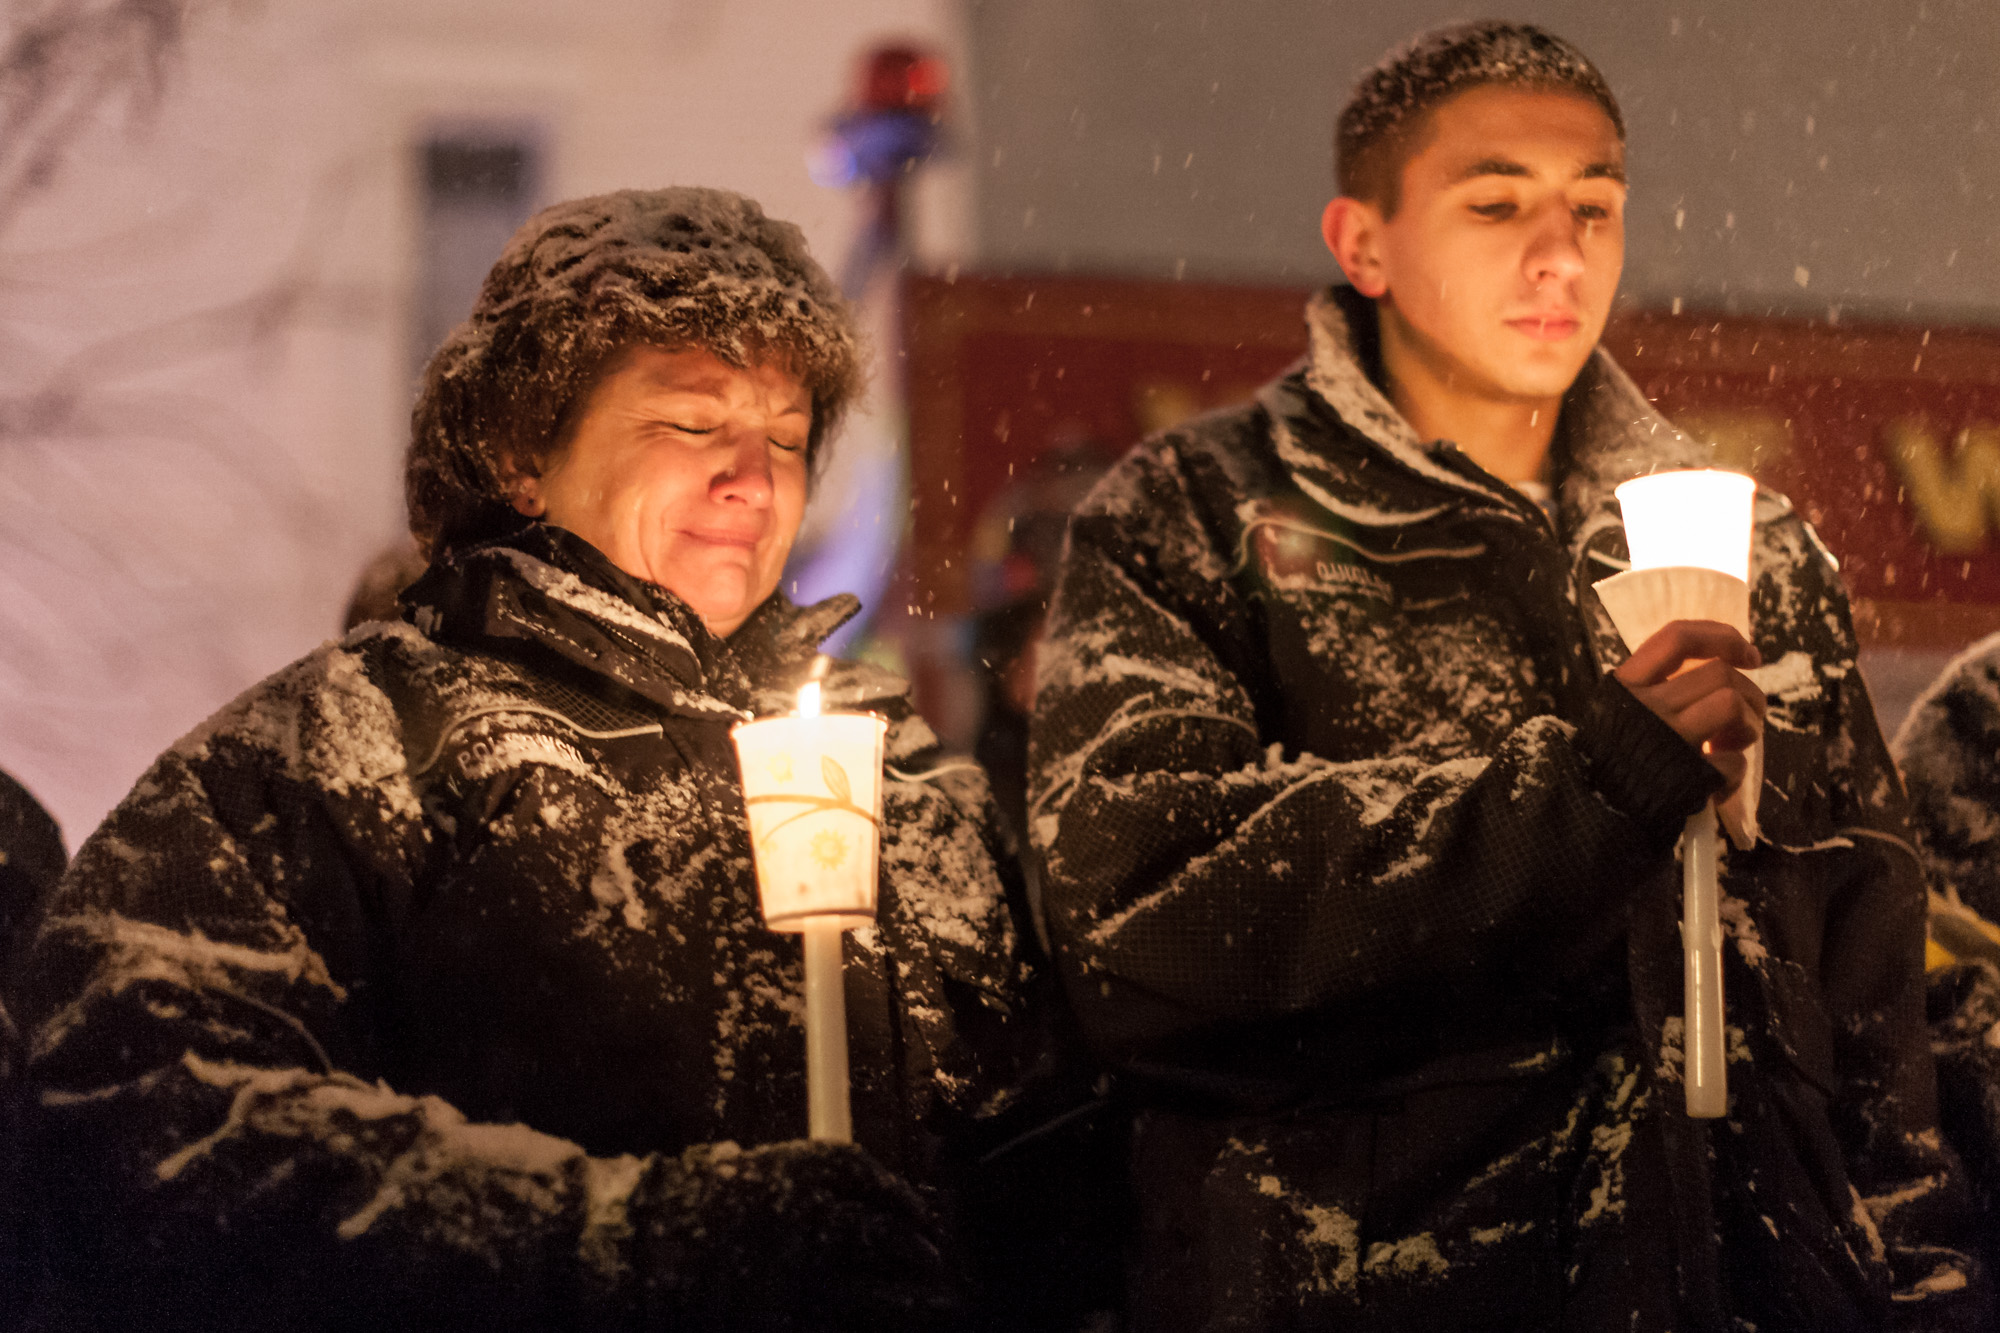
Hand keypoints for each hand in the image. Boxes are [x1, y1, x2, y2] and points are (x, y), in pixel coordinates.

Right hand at [630, 1139, 958, 1331]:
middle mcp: (805, 1219)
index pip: (858, 1172)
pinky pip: (838, 1328)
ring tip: (930, 1302)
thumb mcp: (724, 1175)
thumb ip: (774, 1180)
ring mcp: (798, 1279)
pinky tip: (868, 1328)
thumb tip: (826, 1197)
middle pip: (879, 1231)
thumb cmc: (668, 1211)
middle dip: (911, 1246)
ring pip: (874, 1290)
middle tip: (930, 1258)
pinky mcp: (784, 1324)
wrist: (626, 1258)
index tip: (913, 1206)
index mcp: (788, 1171)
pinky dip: (856, 1328)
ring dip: (907, 1298)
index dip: (892, 1191)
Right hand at [1613, 620, 1765, 798]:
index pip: (1678, 638)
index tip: (1749, 655)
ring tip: (1735, 745)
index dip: (1722, 637)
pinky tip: (1720, 784)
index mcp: (1629, 684)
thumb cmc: (1612, 760)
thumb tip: (1717, 673)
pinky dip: (1736, 772)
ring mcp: (1670, 738)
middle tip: (1747, 716)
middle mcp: (1648, 704)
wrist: (1593, 813)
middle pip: (1719, 673)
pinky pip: (1733, 761)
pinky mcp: (1689, 774)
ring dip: (1749, 726)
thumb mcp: (1619, 711)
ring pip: (1731, 704)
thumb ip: (1655, 689)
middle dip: (1749, 692)